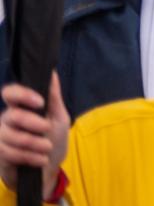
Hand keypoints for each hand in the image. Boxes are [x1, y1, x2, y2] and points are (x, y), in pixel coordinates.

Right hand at [0, 76, 67, 191]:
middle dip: (35, 124)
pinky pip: (12, 153)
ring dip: (37, 144)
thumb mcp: (59, 118)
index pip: (10, 93)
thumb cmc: (54, 139)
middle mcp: (7, 120)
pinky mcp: (0, 154)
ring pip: (14, 137)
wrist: (49, 169)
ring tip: (47, 148)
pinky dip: (32, 157)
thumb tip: (51, 72)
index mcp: (21, 107)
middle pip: (13, 116)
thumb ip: (54, 97)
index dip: (22, 94)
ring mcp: (1, 137)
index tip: (40, 102)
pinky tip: (40, 159)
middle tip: (47, 129)